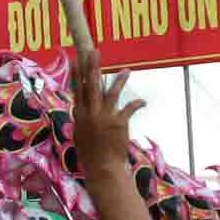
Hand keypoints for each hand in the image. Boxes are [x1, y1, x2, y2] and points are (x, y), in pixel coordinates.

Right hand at [68, 46, 139, 177]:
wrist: (102, 167)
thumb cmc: (91, 154)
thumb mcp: (80, 133)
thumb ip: (82, 118)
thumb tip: (82, 108)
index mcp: (79, 114)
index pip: (77, 89)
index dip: (77, 73)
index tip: (76, 59)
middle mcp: (90, 113)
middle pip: (91, 85)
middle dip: (92, 67)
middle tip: (94, 51)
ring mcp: (104, 117)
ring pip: (112, 93)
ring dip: (119, 80)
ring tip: (127, 70)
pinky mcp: (119, 122)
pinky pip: (130, 108)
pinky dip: (137, 104)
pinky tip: (143, 101)